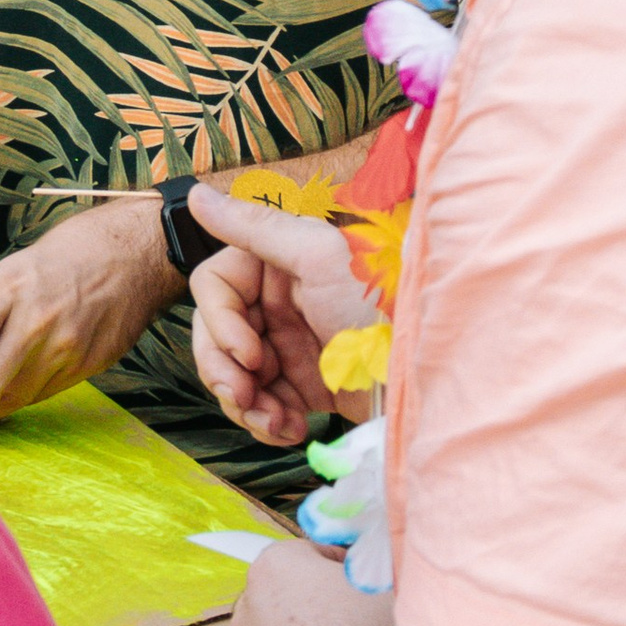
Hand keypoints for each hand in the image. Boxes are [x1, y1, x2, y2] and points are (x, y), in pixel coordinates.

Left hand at [0, 197, 178, 420]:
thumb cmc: (70, 257)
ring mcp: (64, 350)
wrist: (134, 256)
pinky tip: (35, 367)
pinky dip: (30, 389)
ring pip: (12, 403)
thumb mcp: (14, 268)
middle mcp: (34, 322)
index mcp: (9, 287)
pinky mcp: (87, 368)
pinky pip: (43, 396)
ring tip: (0, 378)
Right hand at [185, 183, 377, 445]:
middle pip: (214, 335)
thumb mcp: (318, 256)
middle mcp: (278, 302)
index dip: (220, 323)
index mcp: (277, 262)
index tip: (249, 352)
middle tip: (246, 397)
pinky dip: (266, 421)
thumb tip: (193, 195)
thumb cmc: (381, 304)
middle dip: (223, 370)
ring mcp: (289, 347)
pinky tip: (290, 431)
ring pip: (232, 375)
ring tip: (275, 423)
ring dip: (244, 404)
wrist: (432, 373)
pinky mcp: (303, 387)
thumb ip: (254, 226)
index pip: (214, 287)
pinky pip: (260, 405)